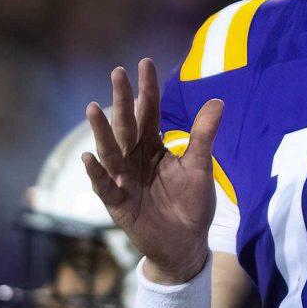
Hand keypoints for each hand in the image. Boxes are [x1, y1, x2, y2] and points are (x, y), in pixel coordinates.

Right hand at [82, 58, 222, 284]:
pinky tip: (89, 157)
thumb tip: (218, 101)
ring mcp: (124, 179)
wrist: (186, 244)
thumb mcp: (200, 168)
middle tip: (117, 72)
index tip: (145, 63)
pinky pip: (104, 185)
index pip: (150, 112)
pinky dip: (97, 172)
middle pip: (127, 125)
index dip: (148, 89)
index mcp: (154, 146)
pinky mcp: (118, 203)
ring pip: (111, 150)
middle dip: (122, 100)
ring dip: (102, 131)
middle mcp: (135, 158)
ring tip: (94, 108)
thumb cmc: (191, 205)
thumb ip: (203, 136)